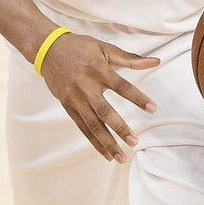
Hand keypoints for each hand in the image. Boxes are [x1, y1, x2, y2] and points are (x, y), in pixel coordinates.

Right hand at [38, 32, 159, 162]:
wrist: (47, 49)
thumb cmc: (79, 47)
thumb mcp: (104, 48)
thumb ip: (130, 58)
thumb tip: (156, 61)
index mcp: (97, 69)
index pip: (121, 86)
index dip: (137, 98)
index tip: (152, 108)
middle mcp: (85, 86)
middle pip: (104, 111)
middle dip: (119, 128)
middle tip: (134, 142)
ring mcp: (75, 98)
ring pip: (92, 124)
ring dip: (106, 142)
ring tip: (121, 157)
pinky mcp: (67, 106)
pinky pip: (82, 127)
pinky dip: (93, 141)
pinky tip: (105, 153)